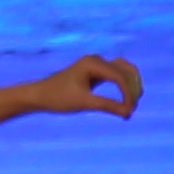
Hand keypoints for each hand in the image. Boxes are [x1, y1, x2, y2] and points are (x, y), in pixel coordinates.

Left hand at [6, 55, 142, 125]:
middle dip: (133, 88)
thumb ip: (107, 106)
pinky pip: (116, 76)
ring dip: (131, 86)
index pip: (119, 77)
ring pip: (123, 71)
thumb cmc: (59, 98)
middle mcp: (96, 60)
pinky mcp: (96, 72)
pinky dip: (123, 87)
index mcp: (92, 63)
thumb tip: (129, 112)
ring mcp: (96, 65)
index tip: (129, 111)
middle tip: (133, 108)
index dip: (128, 94)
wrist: (40, 95)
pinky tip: (125, 102)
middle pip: (126, 70)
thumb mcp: (84, 103)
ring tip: (132, 105)